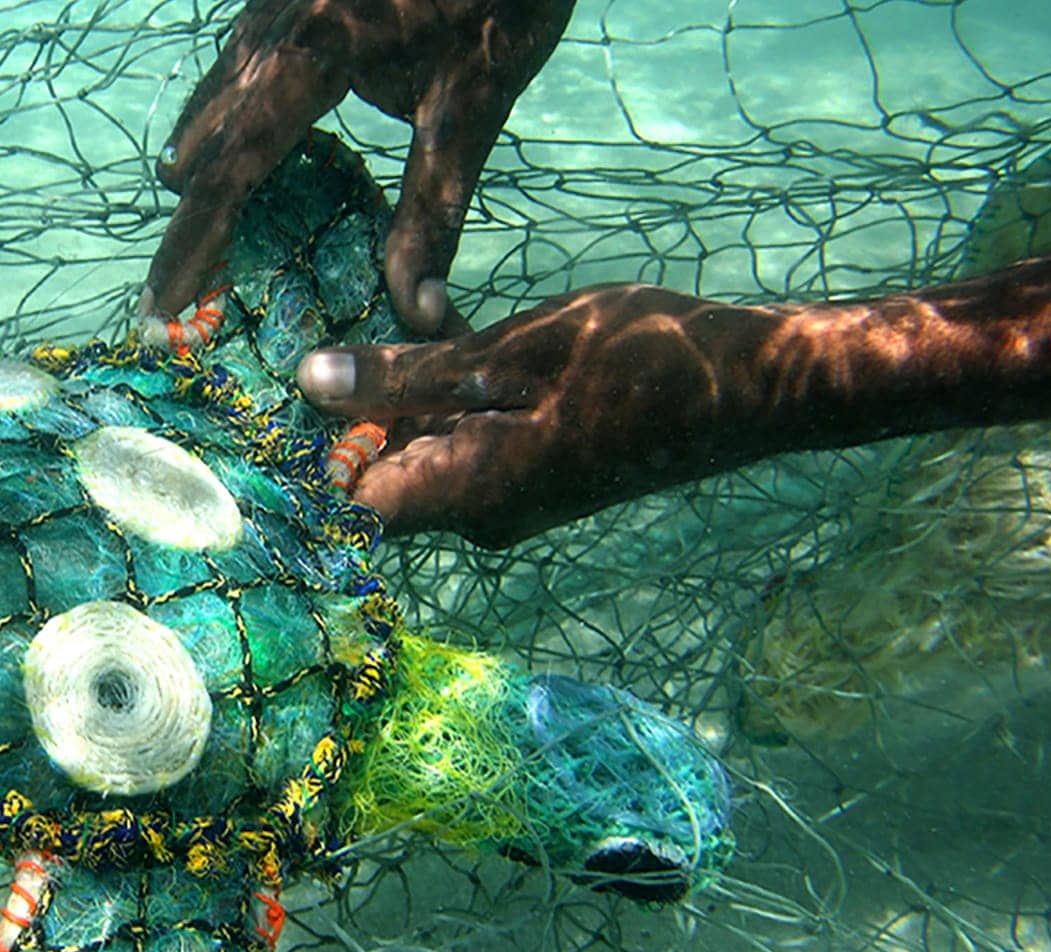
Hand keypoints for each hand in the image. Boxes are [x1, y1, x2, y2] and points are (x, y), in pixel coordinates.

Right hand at [148, 0, 574, 336]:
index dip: (192, 244)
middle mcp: (270, 28)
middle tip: (179, 291)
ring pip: (210, 103)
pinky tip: (251, 156)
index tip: (162, 306)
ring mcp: (269, 7)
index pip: (228, 169)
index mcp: (309, 57)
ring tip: (207, 237)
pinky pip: (234, 72)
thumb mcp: (473, 104)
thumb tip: (416, 312)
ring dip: (206, 171)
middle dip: (190, 219)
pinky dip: (230, 127)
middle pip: (201, 141)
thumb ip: (434, 210)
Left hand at [298, 223, 1050, 545]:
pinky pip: (459, 448)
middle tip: (337, 335)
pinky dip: (443, 404)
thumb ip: (408, 375)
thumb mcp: (515, 350)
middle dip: (350, 415)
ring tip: (391, 333)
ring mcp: (510, 504)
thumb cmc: (647, 359)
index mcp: (467, 495)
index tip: (290, 380)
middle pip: (377, 479)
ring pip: (419, 457)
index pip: (345, 497)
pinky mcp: (535, 479)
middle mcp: (481, 518)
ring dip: (400, 402)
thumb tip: (306, 381)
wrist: (760, 386)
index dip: (309, 442)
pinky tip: (447, 346)